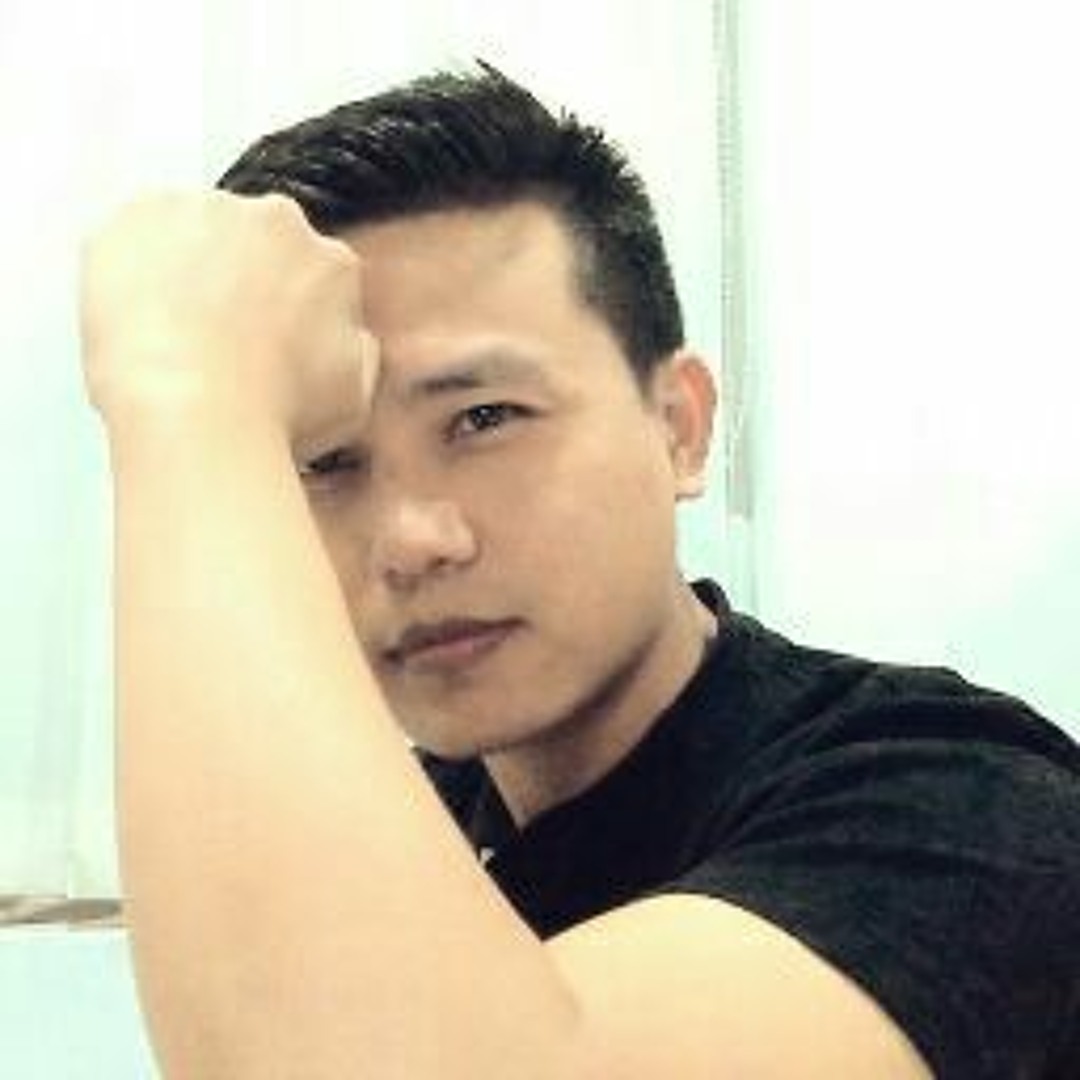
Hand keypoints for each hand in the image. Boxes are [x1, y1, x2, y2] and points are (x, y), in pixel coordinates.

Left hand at [79, 191, 377, 457]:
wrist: (193, 412)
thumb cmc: (269, 413)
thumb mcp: (352, 397)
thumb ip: (356, 349)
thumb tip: (347, 333)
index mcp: (331, 263)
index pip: (309, 271)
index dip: (285, 308)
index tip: (265, 336)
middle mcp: (274, 221)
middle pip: (251, 241)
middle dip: (235, 278)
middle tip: (215, 338)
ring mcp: (205, 212)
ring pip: (191, 233)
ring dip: (182, 270)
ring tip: (170, 335)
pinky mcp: (139, 216)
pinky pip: (131, 236)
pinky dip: (128, 271)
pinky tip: (135, 322)